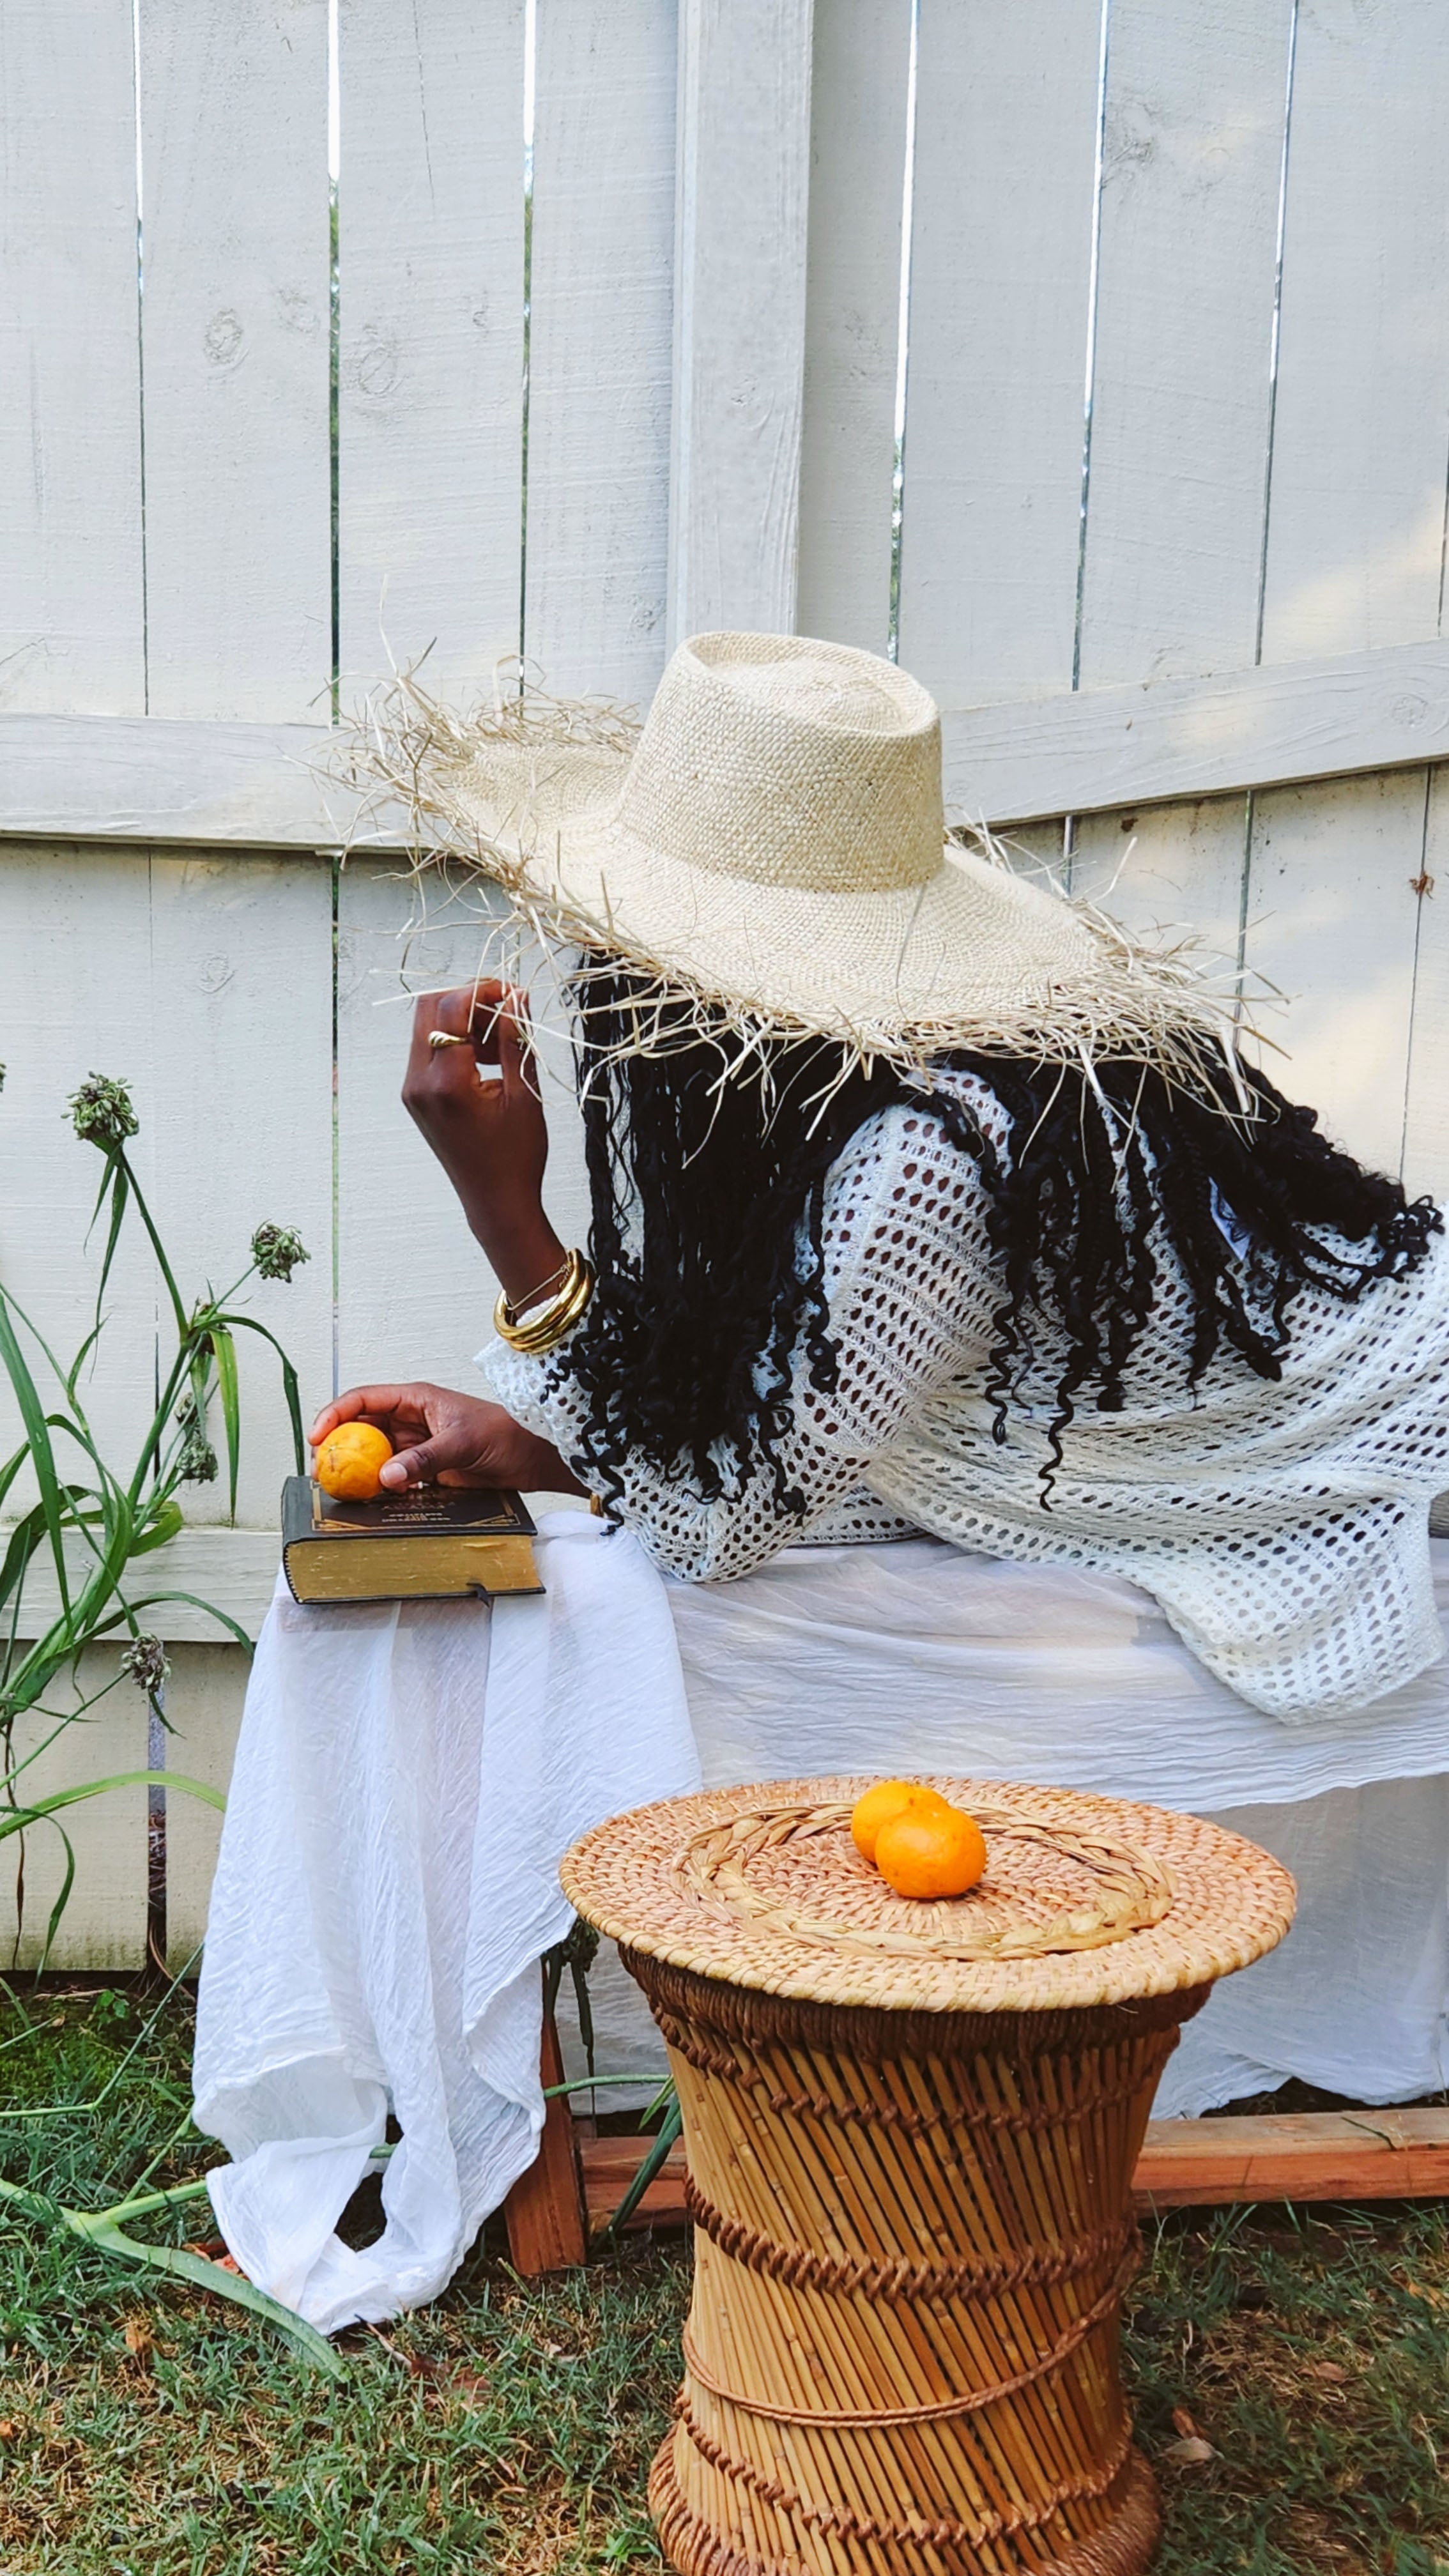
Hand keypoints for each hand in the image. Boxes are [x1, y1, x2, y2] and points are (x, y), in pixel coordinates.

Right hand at [309, 1384, 585, 1493]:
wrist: (532, 1458)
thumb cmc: (505, 1435)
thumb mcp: (462, 1442)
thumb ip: (424, 1459)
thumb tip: (386, 1477)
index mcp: (415, 1398)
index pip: (363, 1399)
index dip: (335, 1415)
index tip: (317, 1438)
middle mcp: (410, 1419)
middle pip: (361, 1428)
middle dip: (337, 1447)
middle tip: (322, 1472)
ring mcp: (416, 1445)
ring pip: (373, 1455)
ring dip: (356, 1470)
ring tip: (339, 1490)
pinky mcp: (425, 1469)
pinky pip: (392, 1476)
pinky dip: (378, 1487)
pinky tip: (369, 1502)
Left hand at [400, 982, 564, 1303]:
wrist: (495, 1202)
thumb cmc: (517, 1156)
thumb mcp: (524, 1095)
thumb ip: (515, 1040)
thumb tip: (514, 996)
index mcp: (446, 1083)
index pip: (451, 1008)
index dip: (483, 989)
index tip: (512, 991)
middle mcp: (418, 1083)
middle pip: (428, 1008)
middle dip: (467, 999)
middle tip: (505, 1010)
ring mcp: (411, 1090)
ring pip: (427, 1026)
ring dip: (462, 1020)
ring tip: (499, 1042)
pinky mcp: (414, 1096)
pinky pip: (428, 1049)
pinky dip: (454, 1041)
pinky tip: (485, 1059)